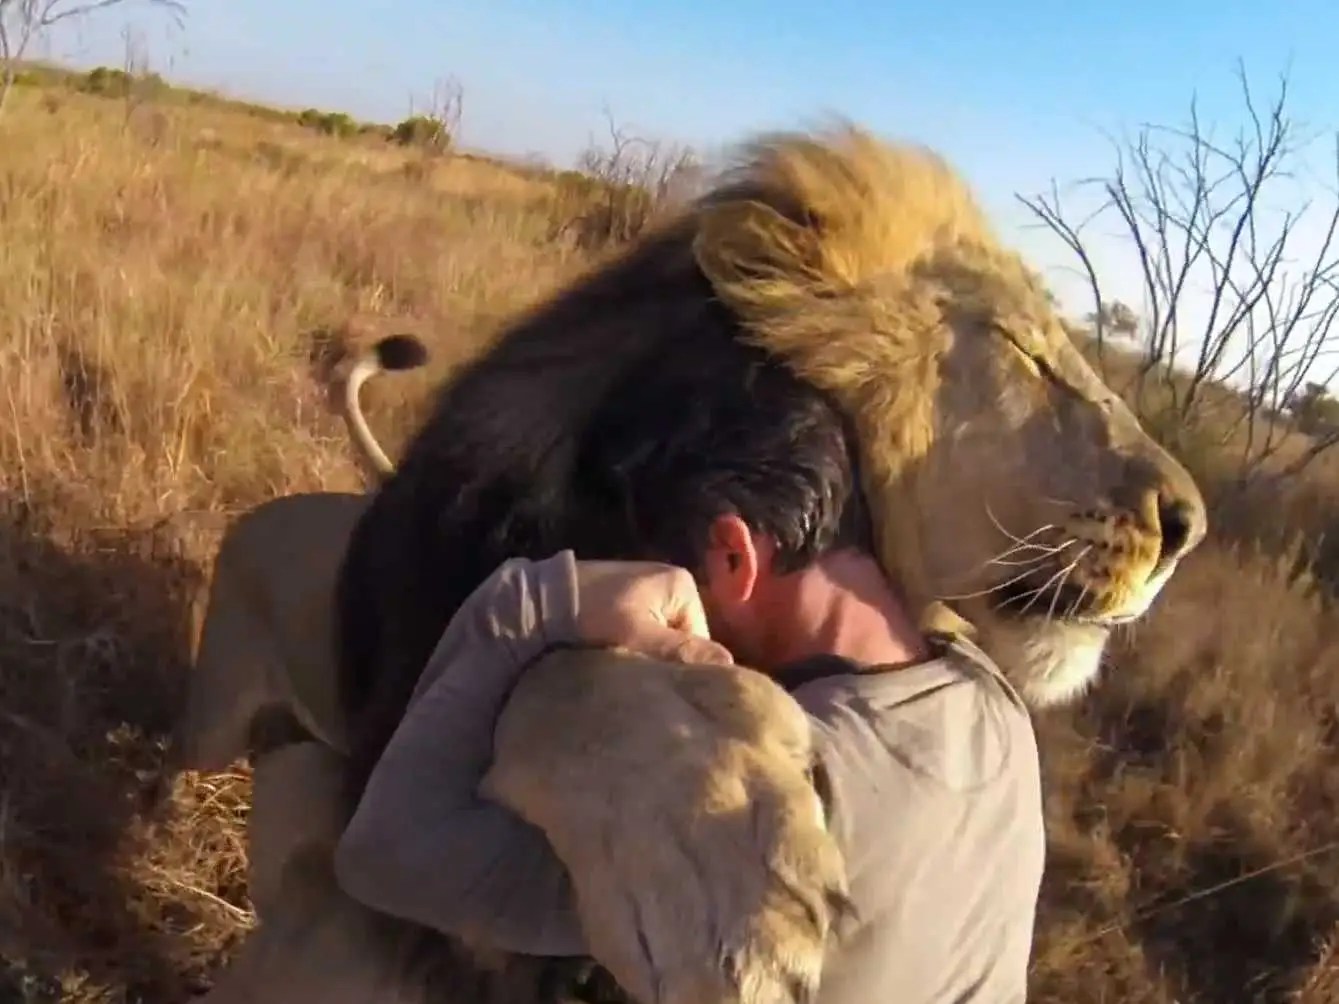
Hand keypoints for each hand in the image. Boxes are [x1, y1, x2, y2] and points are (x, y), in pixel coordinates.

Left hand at [574, 561, 734, 666]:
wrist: (542, 599)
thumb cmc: (593, 614)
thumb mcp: (639, 636)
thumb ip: (683, 650)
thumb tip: (730, 666)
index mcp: (683, 584)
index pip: (701, 639)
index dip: (682, 665)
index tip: (658, 681)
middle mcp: (672, 581)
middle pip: (682, 636)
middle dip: (664, 658)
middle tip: (641, 677)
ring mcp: (649, 587)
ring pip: (663, 634)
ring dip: (647, 653)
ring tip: (626, 666)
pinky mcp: (628, 596)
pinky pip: (645, 627)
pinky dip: (634, 642)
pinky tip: (617, 653)